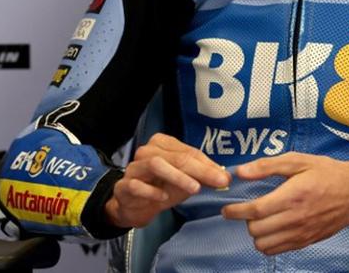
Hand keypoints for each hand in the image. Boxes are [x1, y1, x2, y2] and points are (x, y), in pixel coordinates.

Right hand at [105, 133, 229, 227]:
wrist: (133, 206)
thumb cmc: (160, 187)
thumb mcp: (184, 181)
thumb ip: (202, 176)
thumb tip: (224, 176)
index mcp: (163, 143)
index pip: (189, 151)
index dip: (208, 165)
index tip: (224, 177)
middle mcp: (147, 151)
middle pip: (176, 157)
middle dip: (200, 170)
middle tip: (218, 182)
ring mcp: (134, 167)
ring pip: (156, 164)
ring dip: (178, 176)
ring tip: (194, 188)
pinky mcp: (123, 186)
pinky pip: (137, 185)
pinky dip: (152, 190)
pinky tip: (163, 197)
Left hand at [221, 152, 348, 254]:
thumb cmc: (327, 172)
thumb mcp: (298, 160)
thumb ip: (268, 166)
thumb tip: (241, 172)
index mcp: (293, 196)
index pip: (255, 211)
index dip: (236, 211)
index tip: (226, 208)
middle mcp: (296, 218)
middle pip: (256, 230)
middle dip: (246, 220)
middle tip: (248, 209)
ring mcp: (301, 233)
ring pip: (264, 245)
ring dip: (256, 233)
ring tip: (260, 219)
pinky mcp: (306, 242)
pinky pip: (278, 251)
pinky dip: (268, 243)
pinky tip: (271, 228)